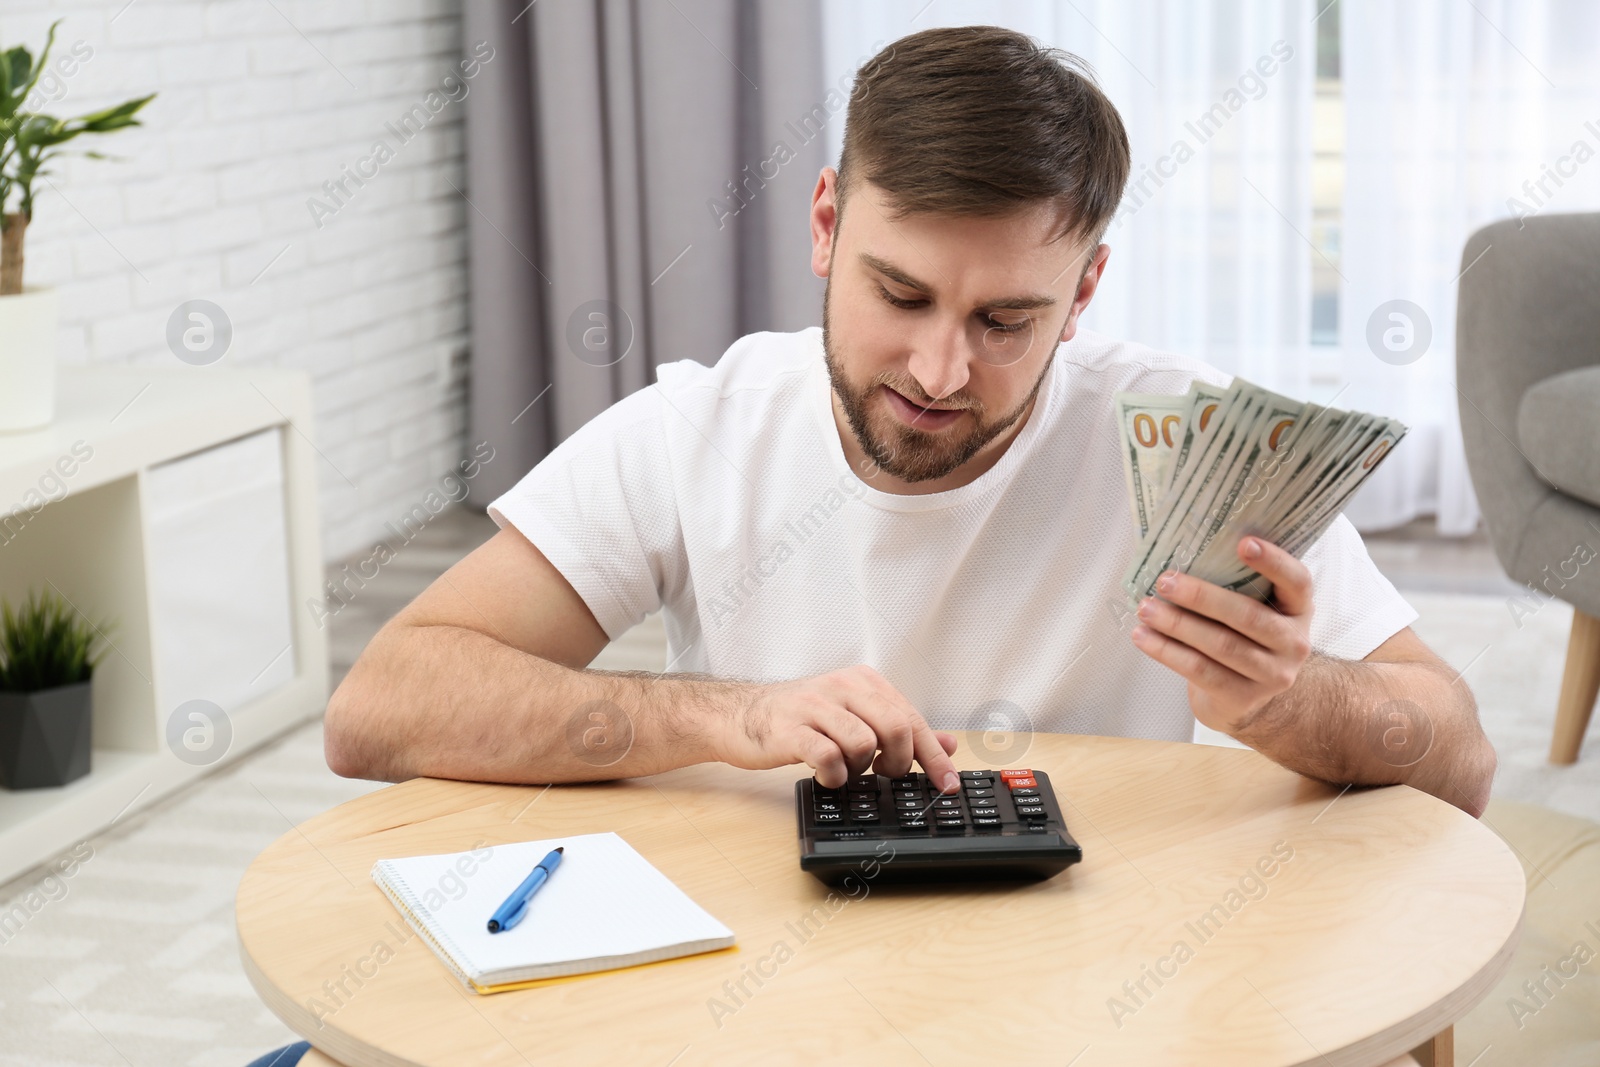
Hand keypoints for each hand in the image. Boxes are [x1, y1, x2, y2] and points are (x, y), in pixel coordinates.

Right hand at [716, 665, 960, 791]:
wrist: (742, 716)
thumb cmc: (801, 720)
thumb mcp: (855, 717)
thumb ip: (900, 729)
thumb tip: (948, 744)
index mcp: (863, 681)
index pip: (911, 718)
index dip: (934, 756)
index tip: (947, 784)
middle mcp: (842, 687)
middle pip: (895, 727)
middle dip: (898, 762)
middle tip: (883, 774)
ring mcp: (815, 707)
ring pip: (864, 743)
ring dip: (860, 769)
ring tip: (845, 769)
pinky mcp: (791, 730)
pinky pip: (828, 757)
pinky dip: (835, 775)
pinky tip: (826, 775)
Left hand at [1128, 537, 1313, 734]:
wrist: (1246, 698)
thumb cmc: (1241, 638)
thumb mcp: (1254, 609)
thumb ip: (1235, 585)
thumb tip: (1181, 552)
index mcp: (1298, 609)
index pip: (1296, 581)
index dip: (1273, 561)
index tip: (1243, 542)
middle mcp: (1293, 643)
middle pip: (1248, 616)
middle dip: (1202, 597)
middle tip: (1165, 582)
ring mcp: (1272, 674)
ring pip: (1221, 645)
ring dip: (1177, 625)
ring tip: (1145, 609)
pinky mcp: (1243, 698)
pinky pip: (1200, 671)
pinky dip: (1167, 651)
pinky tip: (1143, 637)